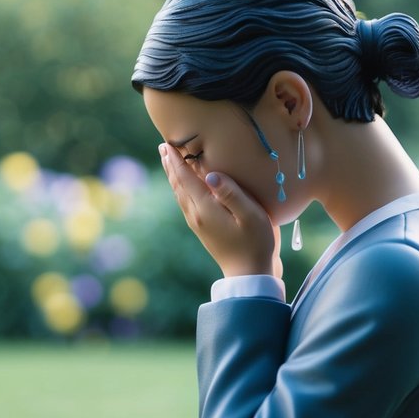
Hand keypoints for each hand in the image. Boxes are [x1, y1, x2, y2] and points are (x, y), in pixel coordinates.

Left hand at [158, 144, 280, 278]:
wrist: (249, 274)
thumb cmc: (256, 242)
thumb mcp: (250, 215)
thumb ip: (231, 193)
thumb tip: (211, 174)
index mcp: (205, 208)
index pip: (186, 178)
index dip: (177, 160)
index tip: (168, 143)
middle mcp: (196, 215)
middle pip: (178, 185)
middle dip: (171, 165)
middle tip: (163, 146)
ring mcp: (198, 223)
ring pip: (180, 194)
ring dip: (174, 176)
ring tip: (170, 161)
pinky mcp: (202, 229)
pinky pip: (186, 203)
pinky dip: (181, 188)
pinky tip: (185, 186)